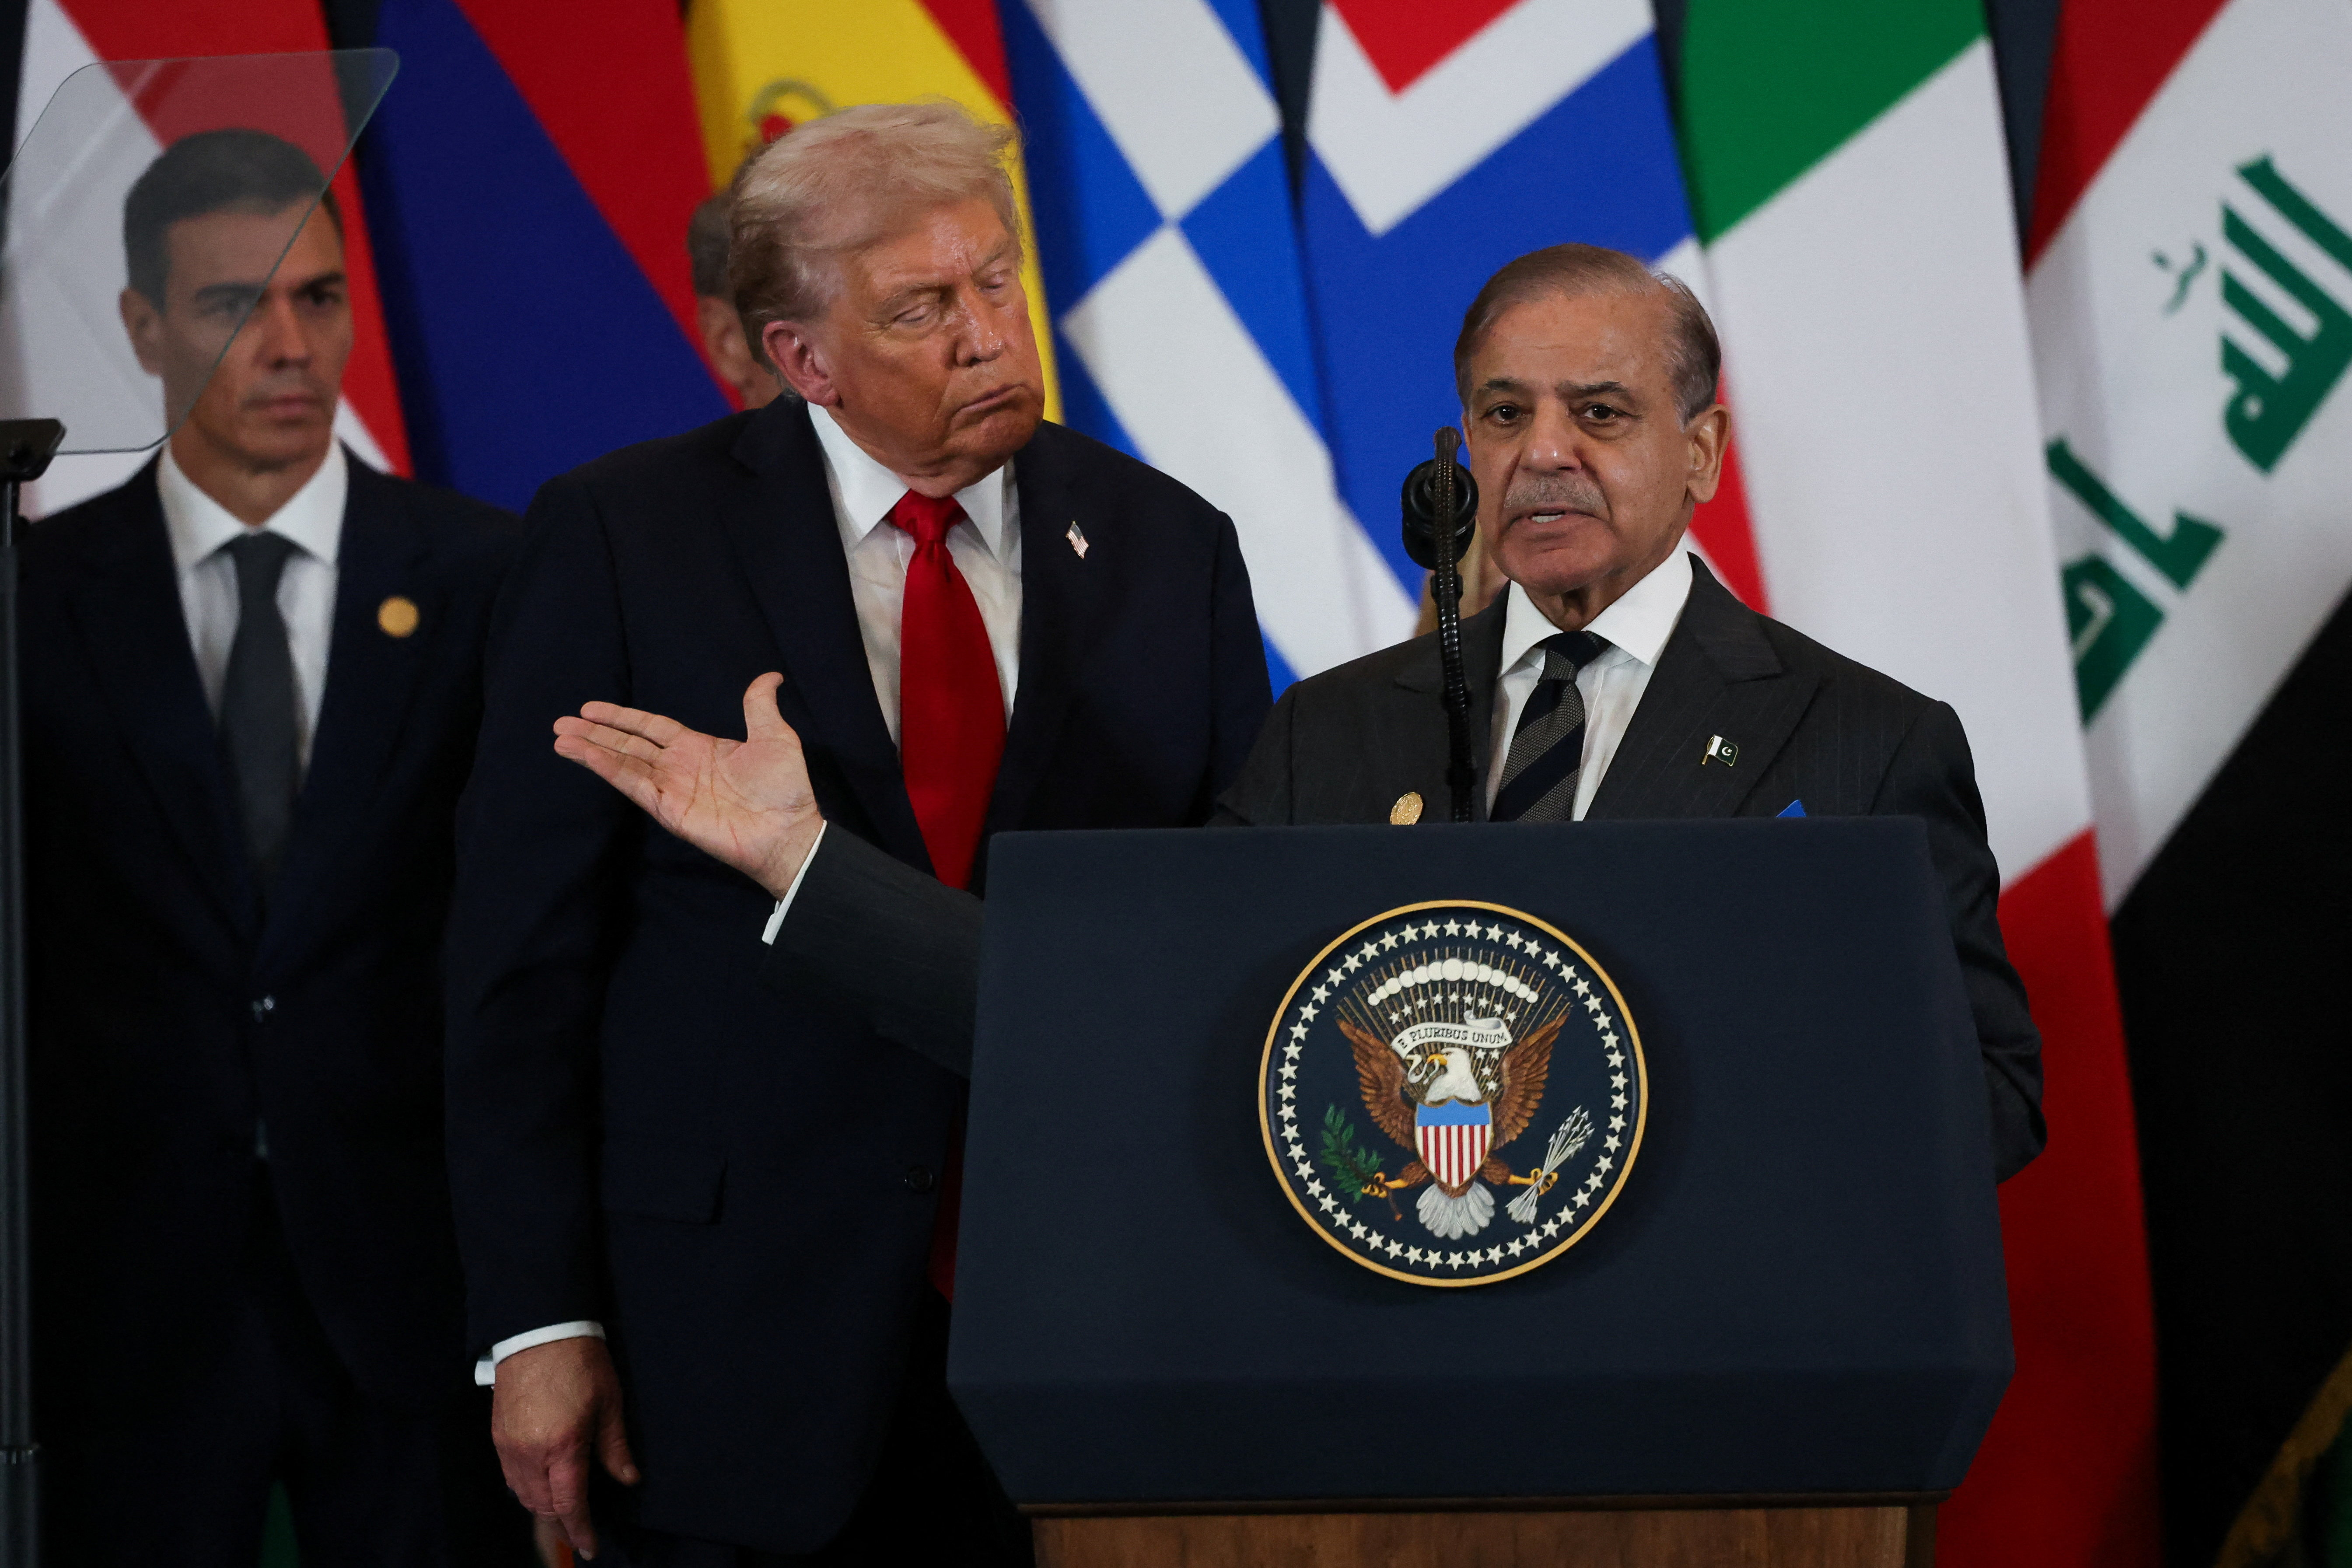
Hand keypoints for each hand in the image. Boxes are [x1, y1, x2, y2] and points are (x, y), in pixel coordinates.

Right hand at [492, 1336, 638, 1559]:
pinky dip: (525, 1488)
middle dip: (561, 1524)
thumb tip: (629, 1479)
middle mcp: (531, 1453)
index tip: (590, 1548)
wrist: (539, 1330)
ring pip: (523, 1494)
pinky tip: (540, 1486)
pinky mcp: (498, 1435)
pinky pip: (510, 1476)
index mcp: (562, 1446)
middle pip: (542, 1505)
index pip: (569, 1503)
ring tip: (562, 1512)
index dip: (580, 1530)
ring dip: (542, 1508)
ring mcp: (509, 1446)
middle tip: (579, 1533)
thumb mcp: (609, 1403)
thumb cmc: (581, 1362)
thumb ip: (615, 1447)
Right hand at [553, 673, 822, 898]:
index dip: (622, 716)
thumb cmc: (785, 788)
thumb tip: (770, 675)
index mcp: (698, 747)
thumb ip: (759, 706)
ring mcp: (671, 789)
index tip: (591, 708)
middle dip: (595, 733)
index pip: (651, 727)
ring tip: (560, 738)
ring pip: (622, 764)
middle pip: (627, 744)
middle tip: (562, 722)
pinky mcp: (669, 809)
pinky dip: (608, 769)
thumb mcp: (775, 736)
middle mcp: (678, 767)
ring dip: (591, 751)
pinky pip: (633, 784)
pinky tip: (586, 755)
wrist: (788, 830)